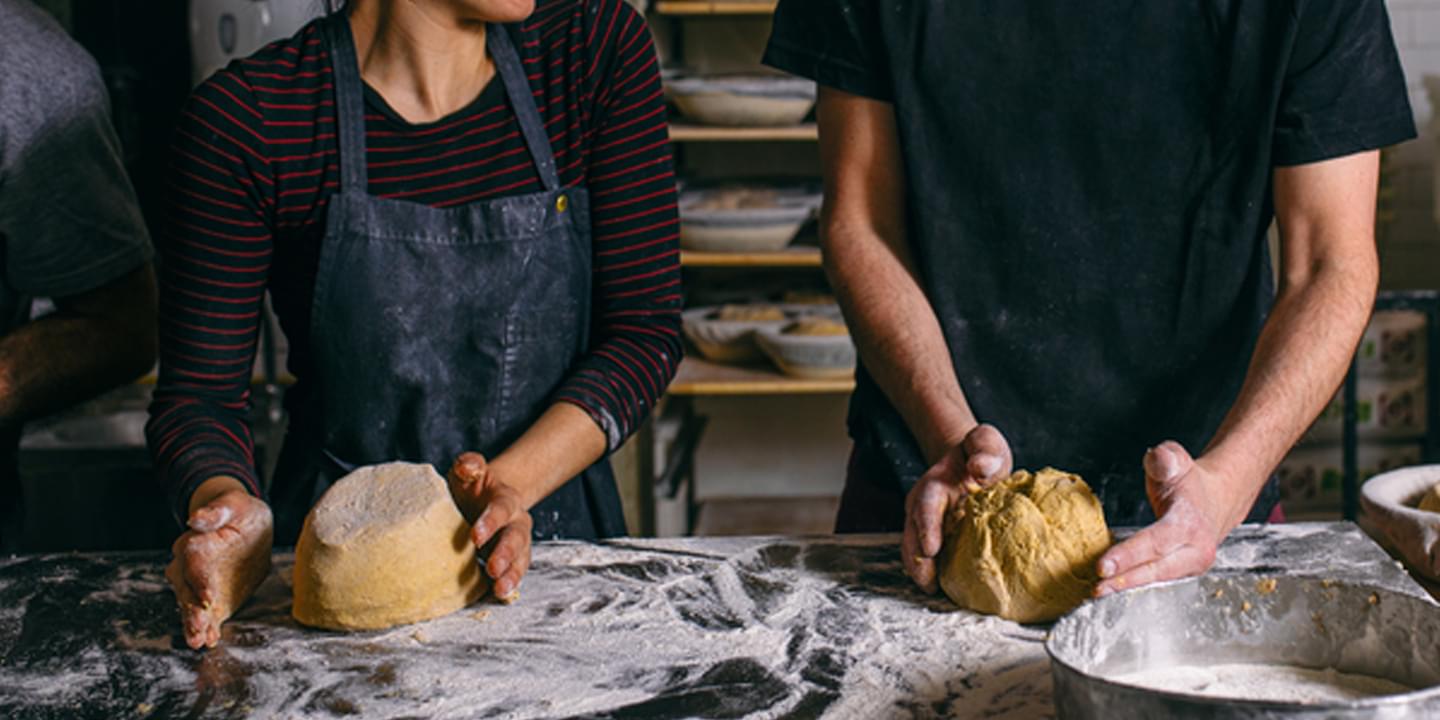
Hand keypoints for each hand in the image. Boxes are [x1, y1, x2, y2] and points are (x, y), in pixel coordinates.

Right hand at [166, 477, 272, 648]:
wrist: (244, 525)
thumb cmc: (238, 512)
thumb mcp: (233, 505)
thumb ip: (217, 511)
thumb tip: (197, 518)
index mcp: (194, 543)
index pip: (193, 563)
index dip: (200, 580)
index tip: (208, 596)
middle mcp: (189, 567)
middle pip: (187, 590)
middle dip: (192, 610)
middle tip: (198, 627)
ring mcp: (199, 585)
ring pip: (192, 606)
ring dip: (194, 624)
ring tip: (197, 640)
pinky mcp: (212, 597)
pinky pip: (207, 614)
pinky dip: (207, 628)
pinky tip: (208, 640)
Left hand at [448, 452, 532, 600]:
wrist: (487, 498)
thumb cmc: (473, 487)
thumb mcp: (469, 471)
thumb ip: (470, 465)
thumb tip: (467, 467)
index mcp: (505, 499)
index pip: (501, 509)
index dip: (490, 522)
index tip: (475, 536)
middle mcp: (516, 522)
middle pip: (516, 538)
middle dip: (506, 554)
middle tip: (493, 569)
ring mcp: (516, 544)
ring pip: (521, 559)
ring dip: (512, 575)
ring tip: (500, 590)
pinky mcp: (510, 561)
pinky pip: (514, 573)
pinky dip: (509, 586)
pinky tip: (500, 597)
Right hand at [902, 424, 1012, 592]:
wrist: (971, 463)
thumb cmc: (981, 454)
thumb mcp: (985, 442)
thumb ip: (984, 448)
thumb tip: (981, 469)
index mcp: (934, 484)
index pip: (925, 505)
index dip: (926, 528)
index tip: (931, 549)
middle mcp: (922, 508)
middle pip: (912, 535)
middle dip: (916, 560)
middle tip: (928, 584)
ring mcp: (925, 526)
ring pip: (914, 551)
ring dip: (922, 573)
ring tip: (936, 593)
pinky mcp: (934, 540)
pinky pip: (928, 560)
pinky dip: (934, 575)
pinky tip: (947, 592)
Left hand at [1095, 441, 1241, 595]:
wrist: (1218, 498)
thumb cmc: (1190, 482)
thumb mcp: (1178, 461)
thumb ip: (1165, 459)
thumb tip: (1157, 458)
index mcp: (1190, 523)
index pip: (1156, 542)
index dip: (1129, 555)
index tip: (1103, 565)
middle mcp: (1196, 548)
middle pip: (1157, 568)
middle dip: (1126, 579)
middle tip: (1097, 587)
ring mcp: (1193, 564)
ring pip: (1158, 578)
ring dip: (1128, 586)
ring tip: (1100, 591)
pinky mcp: (1185, 571)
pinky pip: (1158, 579)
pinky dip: (1135, 584)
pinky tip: (1112, 586)